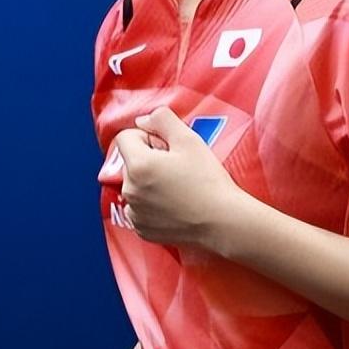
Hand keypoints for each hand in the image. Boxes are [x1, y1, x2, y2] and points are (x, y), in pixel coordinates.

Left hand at [113, 106, 241, 251]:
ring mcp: (134, 212)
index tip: (167, 147)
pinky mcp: (142, 229)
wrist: (223, 221)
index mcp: (138, 165)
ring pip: (134, 185)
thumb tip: (142, 121)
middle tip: (177, 167)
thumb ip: (162, 119)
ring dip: (148, 182)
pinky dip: (151, 204)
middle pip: (130, 162)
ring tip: (177, 187)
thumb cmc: (208, 180)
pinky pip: (139, 208)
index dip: (146, 137)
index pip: (125, 138)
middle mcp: (130, 190)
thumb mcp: (189, 139)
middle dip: (148, 159)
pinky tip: (173, 204)